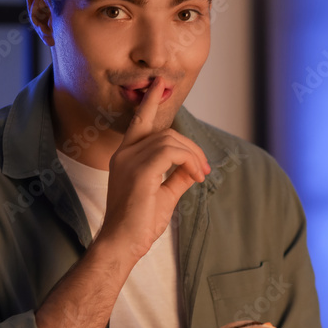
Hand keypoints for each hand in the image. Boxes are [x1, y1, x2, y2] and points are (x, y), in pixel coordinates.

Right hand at [98, 76, 209, 260]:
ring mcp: (130, 160)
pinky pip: (171, 152)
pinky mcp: (140, 171)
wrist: (123, 244)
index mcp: (125, 156)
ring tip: (201, 174)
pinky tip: (196, 176)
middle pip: (165, 132)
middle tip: (204, 169)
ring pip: (170, 140)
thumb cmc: (139, 223)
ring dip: (193, 155)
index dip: (151, 102)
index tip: (160, 84)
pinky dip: (189, 161)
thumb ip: (177, 177)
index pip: (139, 121)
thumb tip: (193, 168)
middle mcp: (124, 153)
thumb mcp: (164, 195)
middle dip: (191, 147)